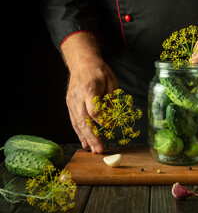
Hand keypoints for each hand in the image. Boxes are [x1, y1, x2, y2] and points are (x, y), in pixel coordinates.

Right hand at [61, 32, 117, 153]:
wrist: (82, 62)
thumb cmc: (99, 71)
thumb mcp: (111, 81)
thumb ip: (111, 99)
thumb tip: (112, 117)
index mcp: (89, 88)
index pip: (94, 110)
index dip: (103, 121)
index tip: (111, 127)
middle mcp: (78, 96)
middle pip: (83, 120)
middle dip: (92, 137)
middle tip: (100, 149)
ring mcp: (71, 101)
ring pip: (77, 123)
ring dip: (86, 138)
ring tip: (94, 150)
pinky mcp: (69, 104)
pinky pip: (74, 121)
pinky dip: (79, 133)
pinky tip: (85, 142)